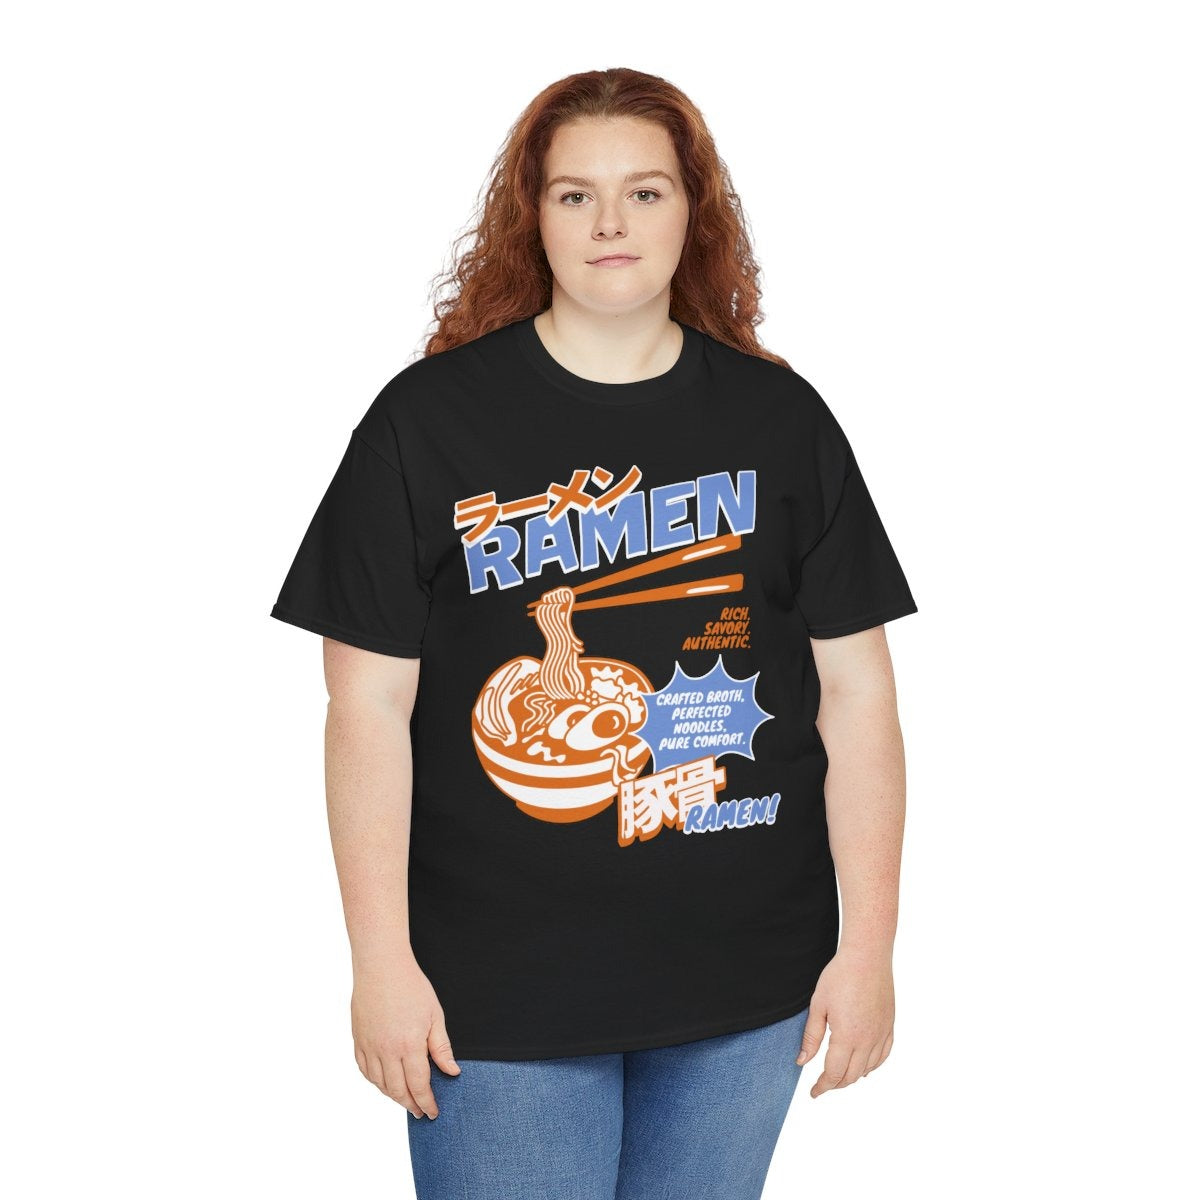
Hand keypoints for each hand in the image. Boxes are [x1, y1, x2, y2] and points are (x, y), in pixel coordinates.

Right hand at [351, 955, 460, 1118]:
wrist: (381, 967)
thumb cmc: (411, 987)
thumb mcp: (434, 1015)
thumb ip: (441, 1047)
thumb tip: (451, 1072)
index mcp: (409, 1045)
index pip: (419, 1085)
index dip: (426, 1102)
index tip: (433, 1111)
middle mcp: (386, 1051)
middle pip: (398, 1090)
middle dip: (411, 1105)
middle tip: (420, 1112)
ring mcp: (369, 1047)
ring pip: (380, 1084)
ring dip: (393, 1096)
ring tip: (405, 1100)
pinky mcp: (358, 1040)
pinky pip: (365, 1071)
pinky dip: (375, 1082)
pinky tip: (384, 1083)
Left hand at [795, 949, 894, 1097]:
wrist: (867, 957)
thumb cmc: (839, 976)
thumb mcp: (818, 1005)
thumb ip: (811, 1037)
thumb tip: (802, 1062)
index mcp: (847, 1037)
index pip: (834, 1074)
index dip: (823, 1086)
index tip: (814, 1092)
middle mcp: (867, 1040)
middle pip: (851, 1076)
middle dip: (836, 1084)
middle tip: (822, 1085)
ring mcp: (881, 1034)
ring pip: (868, 1068)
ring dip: (853, 1077)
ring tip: (839, 1076)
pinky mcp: (889, 1026)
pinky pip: (883, 1055)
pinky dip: (872, 1065)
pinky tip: (864, 1066)